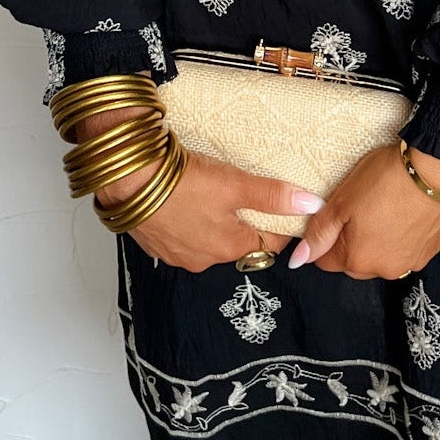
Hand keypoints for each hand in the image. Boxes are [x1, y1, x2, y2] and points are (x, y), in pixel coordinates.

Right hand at [72, 104, 321, 270]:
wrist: (127, 180)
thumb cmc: (183, 183)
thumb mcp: (235, 185)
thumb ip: (273, 196)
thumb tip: (312, 206)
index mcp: (228, 248)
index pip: (268, 243)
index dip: (279, 224)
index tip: (284, 206)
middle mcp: (204, 259)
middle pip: (238, 242)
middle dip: (245, 222)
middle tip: (247, 192)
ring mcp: (177, 253)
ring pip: (208, 239)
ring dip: (215, 221)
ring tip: (214, 192)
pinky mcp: (155, 241)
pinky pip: (182, 234)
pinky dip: (188, 220)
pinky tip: (185, 199)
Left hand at [287, 141, 439, 278]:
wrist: (436, 170)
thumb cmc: (386, 180)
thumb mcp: (342, 201)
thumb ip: (319, 233)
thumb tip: (299, 259)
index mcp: (357, 260)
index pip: (326, 261)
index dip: (326, 236)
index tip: (335, 215)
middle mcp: (384, 270)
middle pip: (355, 262)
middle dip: (352, 241)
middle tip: (359, 207)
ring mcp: (410, 262)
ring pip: (382, 256)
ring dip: (378, 239)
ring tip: (384, 205)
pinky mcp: (431, 250)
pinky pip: (406, 248)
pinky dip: (402, 235)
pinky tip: (404, 210)